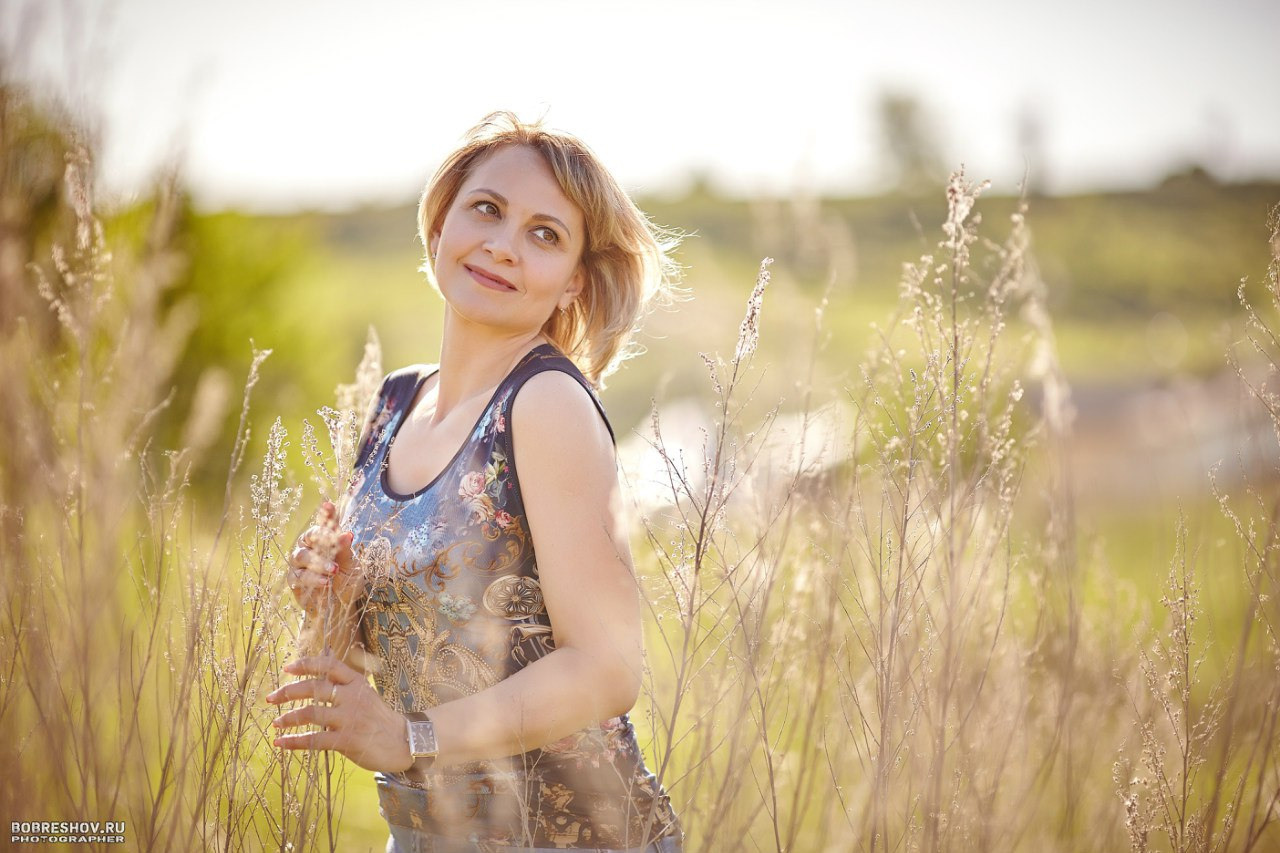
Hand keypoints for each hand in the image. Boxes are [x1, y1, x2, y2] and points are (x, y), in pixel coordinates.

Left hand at [266, 654, 413, 772]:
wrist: (404, 742)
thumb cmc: (379, 718)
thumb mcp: (366, 692)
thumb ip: (344, 681)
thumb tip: (324, 656)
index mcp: (357, 682)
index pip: (329, 665)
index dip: (306, 664)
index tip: (287, 668)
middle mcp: (352, 697)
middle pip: (314, 688)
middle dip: (287, 692)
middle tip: (271, 698)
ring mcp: (350, 718)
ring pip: (310, 714)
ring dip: (288, 718)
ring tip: (276, 723)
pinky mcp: (347, 740)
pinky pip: (314, 740)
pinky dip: (294, 742)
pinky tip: (281, 743)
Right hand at [286, 501, 361, 616]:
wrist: (341, 606)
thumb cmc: (346, 581)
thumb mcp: (352, 565)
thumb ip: (346, 550)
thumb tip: (347, 533)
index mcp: (325, 539)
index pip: (324, 523)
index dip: (325, 513)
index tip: (329, 505)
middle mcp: (309, 547)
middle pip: (309, 536)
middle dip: (323, 538)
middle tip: (338, 542)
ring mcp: (299, 563)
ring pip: (302, 556)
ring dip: (319, 562)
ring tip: (333, 571)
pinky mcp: (294, 580)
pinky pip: (299, 576)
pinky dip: (313, 579)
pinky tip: (325, 583)